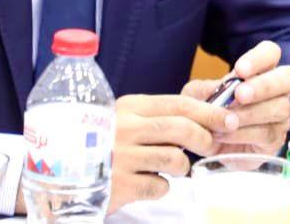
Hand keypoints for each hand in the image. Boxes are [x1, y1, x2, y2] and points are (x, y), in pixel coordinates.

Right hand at [108, 93, 237, 210]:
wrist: (60, 170)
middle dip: (205, 139)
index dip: (209, 111)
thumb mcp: (125, 117)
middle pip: (182, 129)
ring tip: (169, 167)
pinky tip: (147, 182)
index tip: (229, 119)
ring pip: (175, 159)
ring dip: (181, 167)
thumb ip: (159, 113)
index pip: (179, 103)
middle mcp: (125, 128)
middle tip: (210, 146)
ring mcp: (122, 157)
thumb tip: (206, 104)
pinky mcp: (120, 185)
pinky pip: (159, 186)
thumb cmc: (102, 141)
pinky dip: (160, 187)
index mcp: (129, 106)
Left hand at [182, 40, 289, 155]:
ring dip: (251, 113)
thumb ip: (203, 90)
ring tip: (227, 120)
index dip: (259, 58)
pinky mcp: (276, 138)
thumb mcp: (197, 97)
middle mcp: (278, 89)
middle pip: (288, 77)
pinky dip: (244, 134)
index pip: (271, 53)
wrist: (209, 144)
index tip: (240, 70)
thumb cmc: (209, 112)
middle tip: (240, 94)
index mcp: (261, 70)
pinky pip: (267, 133)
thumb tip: (215, 88)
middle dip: (264, 85)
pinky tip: (225, 134)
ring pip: (279, 108)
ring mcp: (280, 114)